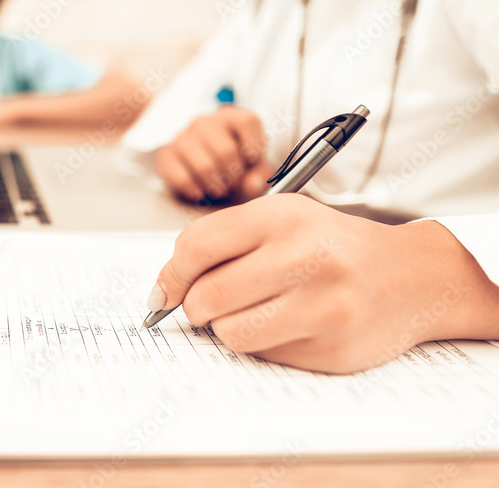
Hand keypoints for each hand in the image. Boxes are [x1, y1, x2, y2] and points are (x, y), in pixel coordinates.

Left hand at [148, 194, 498, 373]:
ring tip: (252, 312)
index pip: (197, 246)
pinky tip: (289, 325)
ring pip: (231, 333)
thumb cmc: (328, 246)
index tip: (162, 293)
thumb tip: (163, 289)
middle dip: (197, 307)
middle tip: (209, 305)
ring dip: (227, 328)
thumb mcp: (280, 220)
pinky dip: (263, 345)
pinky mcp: (333, 347)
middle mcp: (305, 257)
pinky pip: (265, 355)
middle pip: (208, 296)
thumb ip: (222, 242)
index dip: (169, 275)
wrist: (409, 277)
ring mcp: (323, 305)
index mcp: (283, 215)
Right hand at [154, 107, 272, 202]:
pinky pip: (182, 178)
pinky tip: (201, 191)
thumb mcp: (253, 167)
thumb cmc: (232, 163)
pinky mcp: (166, 155)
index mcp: (229, 116)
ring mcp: (182, 137)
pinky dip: (195, 191)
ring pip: (204, 166)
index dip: (255, 145)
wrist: (200, 167)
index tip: (252, 160)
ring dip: (216, 186)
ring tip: (219, 189)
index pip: (248, 121)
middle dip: (234, 176)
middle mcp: (204, 122)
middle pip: (226, 151)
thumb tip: (252, 184)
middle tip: (234, 184)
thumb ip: (260, 174)